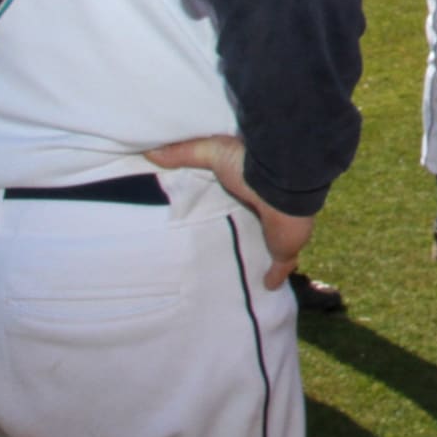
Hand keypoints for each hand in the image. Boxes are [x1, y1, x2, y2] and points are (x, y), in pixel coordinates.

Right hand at [146, 135, 314, 290]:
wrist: (283, 182)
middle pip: (258, 224)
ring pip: (271, 246)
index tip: (217, 214)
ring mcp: (279, 232)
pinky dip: (274, 277)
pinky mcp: (285, 250)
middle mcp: (269, 209)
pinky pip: (280, 268)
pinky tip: (267, 285)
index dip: (235, 206)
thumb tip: (150, 151)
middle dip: (248, 232)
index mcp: (254, 187)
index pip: (244, 199)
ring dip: (260, 253)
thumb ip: (185, 152)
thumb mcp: (212, 152)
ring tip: (239, 267)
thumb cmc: (249, 165)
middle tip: (225, 244)